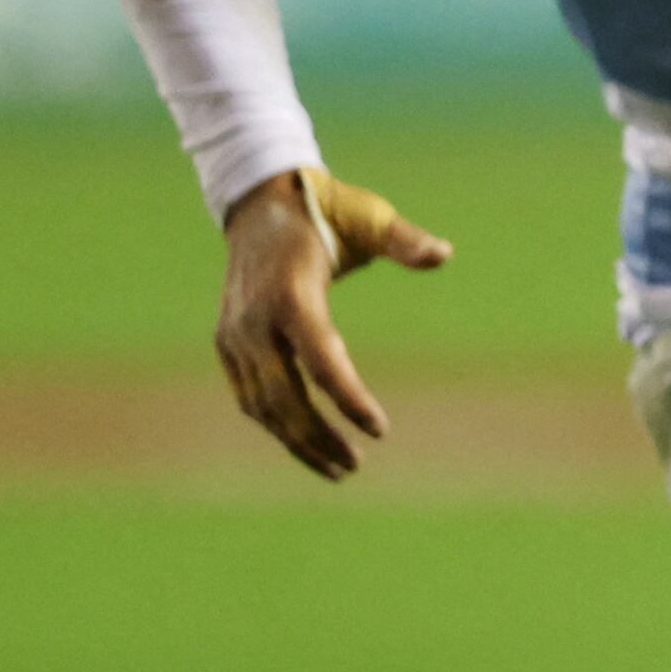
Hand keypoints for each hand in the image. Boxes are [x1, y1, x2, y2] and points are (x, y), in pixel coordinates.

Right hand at [215, 166, 448, 478]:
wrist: (260, 204)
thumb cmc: (325, 211)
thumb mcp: (368, 216)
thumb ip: (404, 240)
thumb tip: (444, 254)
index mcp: (292, 291)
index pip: (320, 357)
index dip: (347, 397)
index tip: (379, 429)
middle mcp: (255, 319)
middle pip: (284, 395)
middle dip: (318, 436)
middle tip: (356, 465)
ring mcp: (235, 334)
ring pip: (262, 404)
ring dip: (297, 440)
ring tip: (338, 468)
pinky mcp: (227, 342)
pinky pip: (250, 396)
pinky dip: (277, 424)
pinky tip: (307, 443)